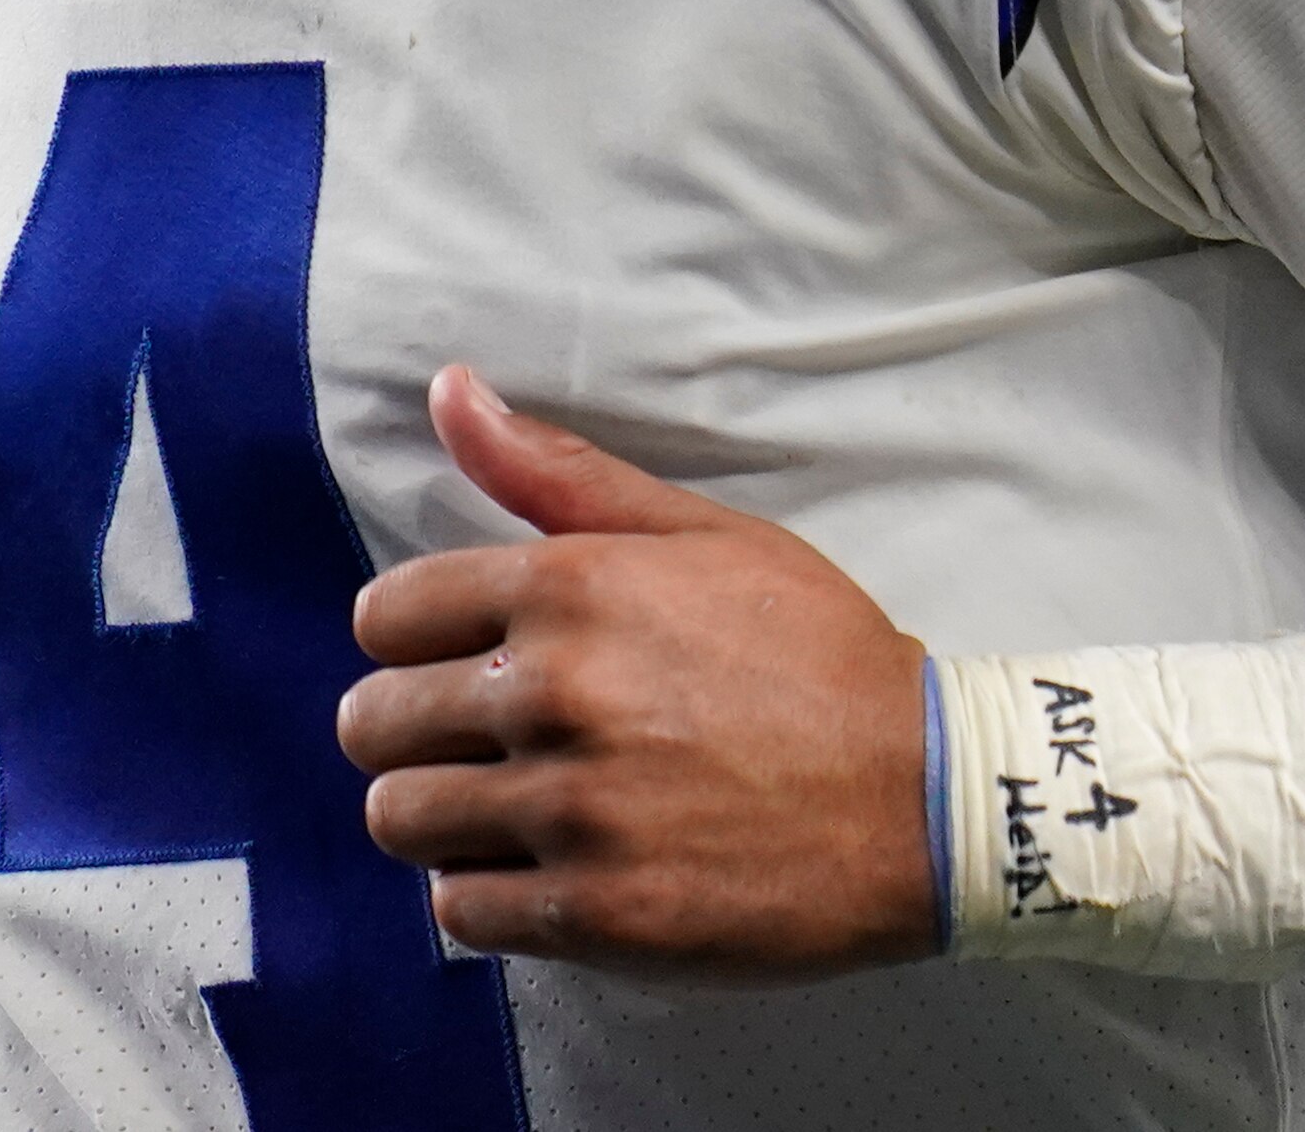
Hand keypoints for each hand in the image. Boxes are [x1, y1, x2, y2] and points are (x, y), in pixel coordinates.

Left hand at [338, 365, 934, 981]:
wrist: (931, 798)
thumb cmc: (819, 659)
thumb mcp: (701, 535)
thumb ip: (559, 473)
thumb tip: (448, 391)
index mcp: (570, 590)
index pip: (385, 616)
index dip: (411, 641)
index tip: (455, 662)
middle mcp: (556, 694)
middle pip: (373, 725)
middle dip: (413, 732)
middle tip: (479, 743)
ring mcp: (573, 810)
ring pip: (402, 820)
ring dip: (440, 818)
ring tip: (506, 809)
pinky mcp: (597, 913)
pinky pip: (459, 911)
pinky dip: (485, 895)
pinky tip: (542, 870)